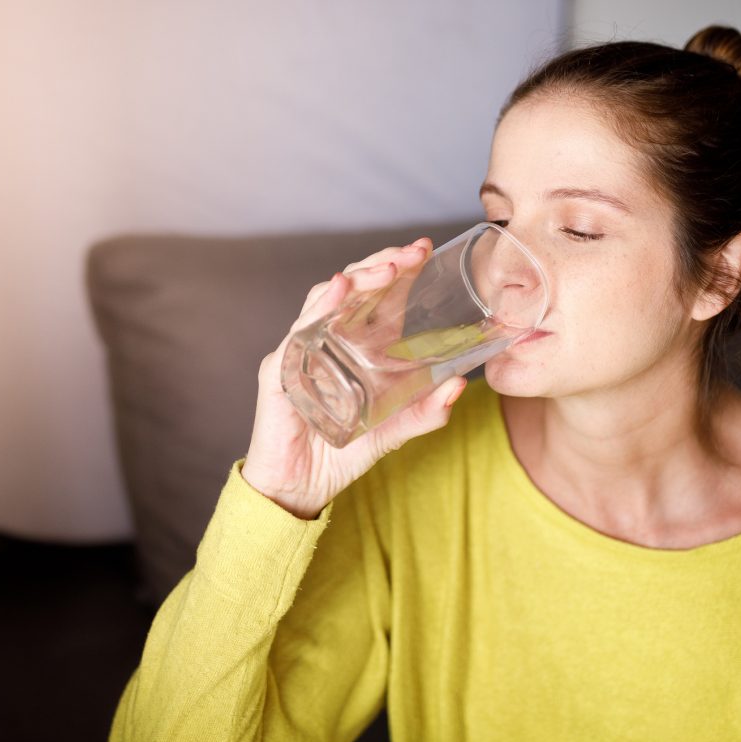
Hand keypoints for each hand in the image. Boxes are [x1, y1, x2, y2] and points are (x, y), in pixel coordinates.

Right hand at [241, 238, 468, 518]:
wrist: (299, 491)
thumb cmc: (339, 455)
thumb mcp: (392, 432)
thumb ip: (425, 413)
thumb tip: (460, 387)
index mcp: (350, 347)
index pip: (372, 296)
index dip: (395, 268)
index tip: (423, 250)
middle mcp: (324, 341)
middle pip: (350, 287)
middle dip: (381, 263)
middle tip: (411, 253)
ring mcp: (300, 352)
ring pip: (325, 298)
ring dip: (357, 278)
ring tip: (386, 268)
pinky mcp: (280, 371)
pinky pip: (299, 331)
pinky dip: (318, 307)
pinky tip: (337, 290)